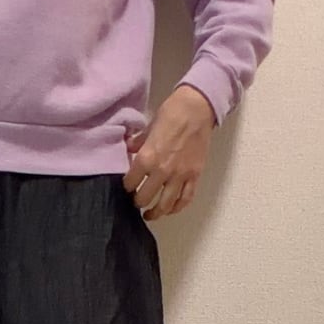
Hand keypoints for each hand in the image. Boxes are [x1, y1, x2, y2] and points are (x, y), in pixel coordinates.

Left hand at [122, 84, 215, 218]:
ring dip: (156, 213)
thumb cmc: (171, 113)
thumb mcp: (148, 127)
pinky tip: (171, 210)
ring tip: (149, 215)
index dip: (126, 186)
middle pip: (145, 198)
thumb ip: (138, 143)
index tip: (126, 187)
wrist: (197, 108)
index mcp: (147, 158)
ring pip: (166, 204)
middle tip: (136, 201)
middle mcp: (162, 171)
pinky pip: (185, 198)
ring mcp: (180, 176)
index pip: (130, 182)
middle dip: (138, 201)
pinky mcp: (194, 176)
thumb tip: (129, 148)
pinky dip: (177, 207)